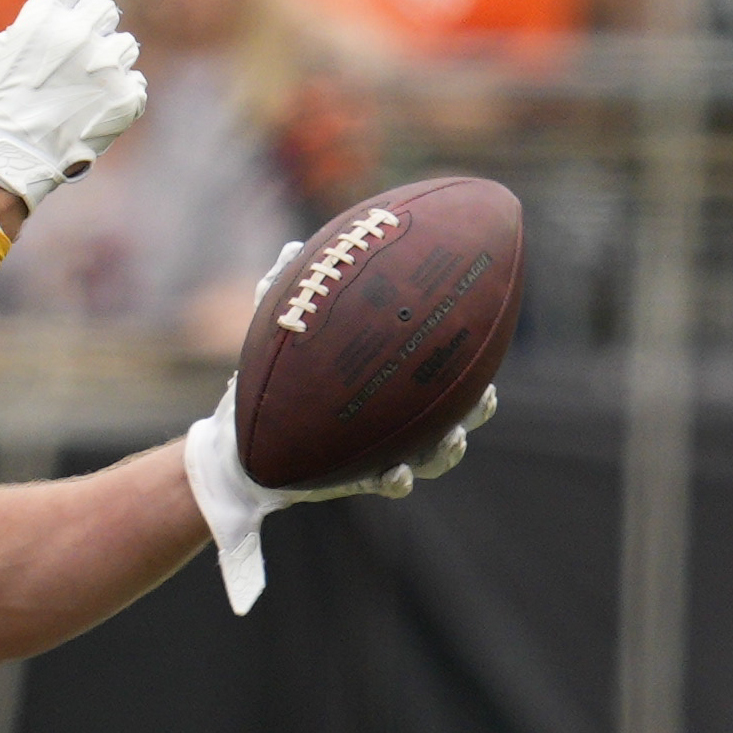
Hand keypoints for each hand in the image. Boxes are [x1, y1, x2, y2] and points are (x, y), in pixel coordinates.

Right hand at [0, 0, 145, 208]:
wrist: (10, 157)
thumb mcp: (0, 52)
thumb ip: (35, 25)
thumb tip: (63, 16)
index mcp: (44, 16)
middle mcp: (79, 32)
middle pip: (106, 10)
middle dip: (91, 33)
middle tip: (66, 70)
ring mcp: (106, 64)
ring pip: (125, 46)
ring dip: (107, 65)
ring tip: (77, 96)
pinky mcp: (127, 95)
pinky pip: (135, 82)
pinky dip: (118, 98)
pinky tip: (91, 114)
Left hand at [184, 239, 497, 613]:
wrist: (245, 435)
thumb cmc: (276, 374)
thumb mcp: (282, 330)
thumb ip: (291, 292)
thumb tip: (292, 247)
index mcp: (394, 375)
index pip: (442, 360)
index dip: (469, 346)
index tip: (484, 326)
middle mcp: (400, 413)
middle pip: (458, 410)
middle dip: (478, 405)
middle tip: (487, 395)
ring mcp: (386, 448)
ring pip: (435, 454)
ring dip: (449, 450)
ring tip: (453, 439)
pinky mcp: (361, 478)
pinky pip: (390, 484)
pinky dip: (397, 481)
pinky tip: (395, 473)